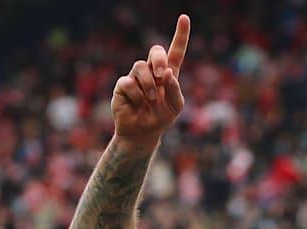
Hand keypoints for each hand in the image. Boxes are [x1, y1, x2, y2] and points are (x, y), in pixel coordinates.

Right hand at [111, 15, 188, 146]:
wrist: (143, 132)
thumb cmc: (161, 117)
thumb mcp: (175, 106)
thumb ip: (175, 89)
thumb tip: (167, 73)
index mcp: (168, 74)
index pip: (176, 51)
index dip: (180, 35)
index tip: (184, 18)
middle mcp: (152, 71)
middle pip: (156, 50)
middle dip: (159, 59)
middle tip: (161, 74)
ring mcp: (136, 76)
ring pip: (141, 66)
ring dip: (148, 85)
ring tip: (150, 99)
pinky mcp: (122, 84)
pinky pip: (129, 82)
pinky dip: (137, 95)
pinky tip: (137, 103)